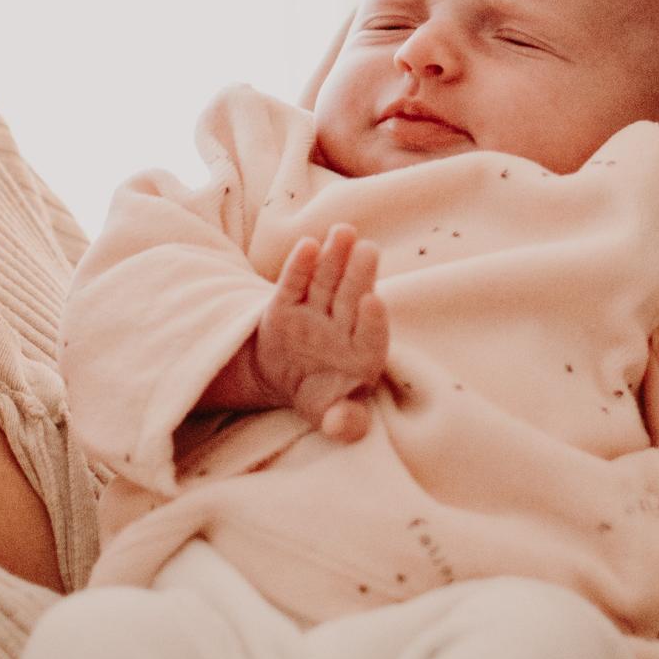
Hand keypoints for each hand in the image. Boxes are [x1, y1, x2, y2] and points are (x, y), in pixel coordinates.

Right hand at [254, 224, 390, 439]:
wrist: (285, 379)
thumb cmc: (322, 398)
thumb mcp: (332, 417)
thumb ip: (344, 422)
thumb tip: (341, 426)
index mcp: (361, 354)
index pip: (371, 335)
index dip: (373, 320)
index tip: (373, 301)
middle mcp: (340, 327)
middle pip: (350, 297)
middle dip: (359, 274)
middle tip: (368, 249)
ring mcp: (313, 313)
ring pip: (326, 282)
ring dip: (335, 257)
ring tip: (344, 232)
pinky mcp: (285, 305)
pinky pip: (293, 284)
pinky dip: (300, 266)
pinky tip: (309, 245)